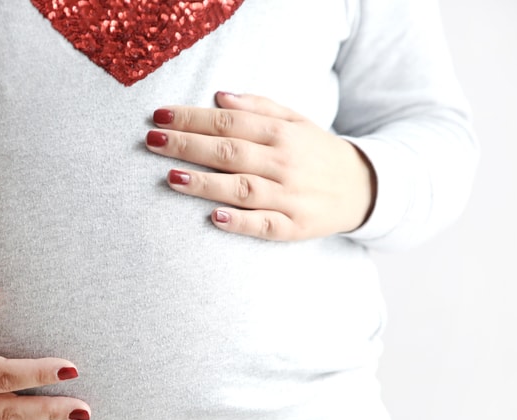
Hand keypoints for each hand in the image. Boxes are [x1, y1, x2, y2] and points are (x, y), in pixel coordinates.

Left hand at [145, 92, 375, 240]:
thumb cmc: (317, 153)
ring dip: (205, 183)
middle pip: (229, 152)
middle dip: (187, 145)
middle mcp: (284, 163)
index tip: (159, 116)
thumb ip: (259, 106)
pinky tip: (213, 218)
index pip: (229, 122)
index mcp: (282, 133)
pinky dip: (239, 222)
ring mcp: (289, 196)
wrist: (364, 188)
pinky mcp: (294, 227)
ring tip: (171, 176)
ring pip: (242, 188)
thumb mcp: (296, 121)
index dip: (193, 118)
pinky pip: (264, 225)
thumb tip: (219, 96)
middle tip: (151, 140)